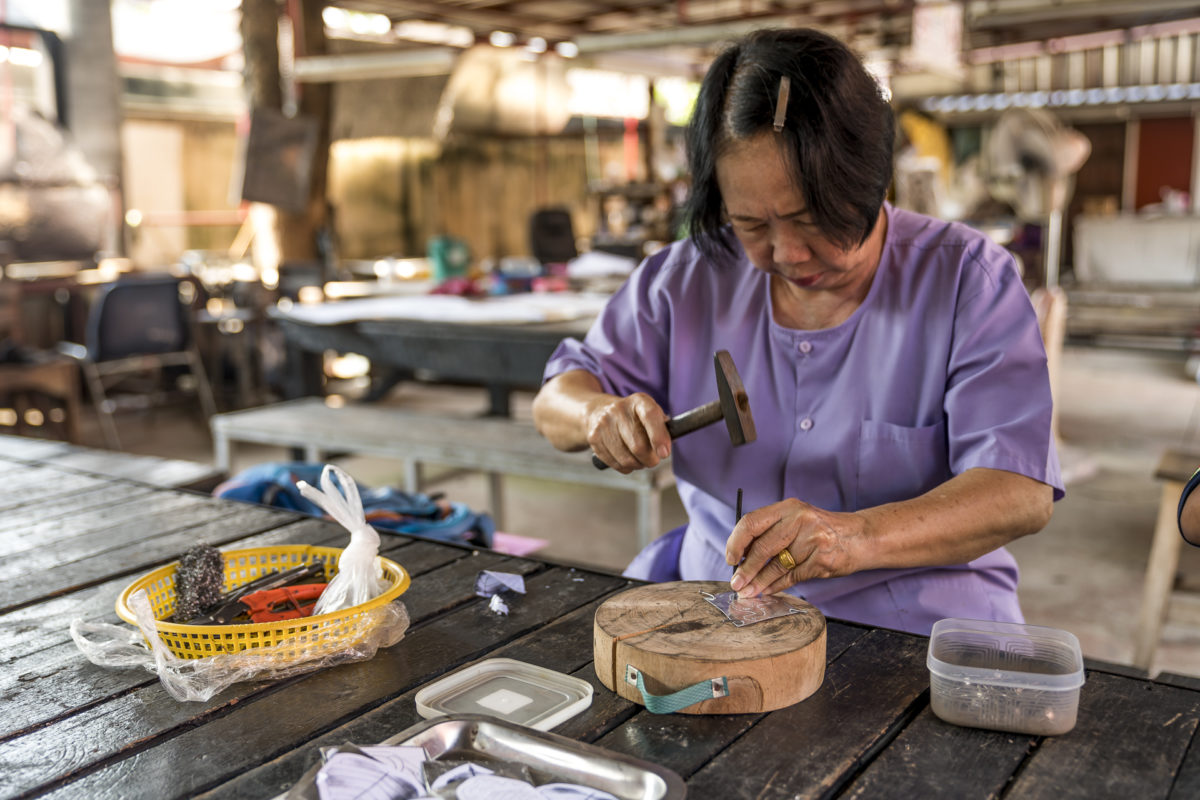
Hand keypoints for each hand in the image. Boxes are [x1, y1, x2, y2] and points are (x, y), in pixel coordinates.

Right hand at [584, 392, 670, 472]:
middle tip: (654, 459)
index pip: (650, 416)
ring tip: (640, 459)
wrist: (598, 411)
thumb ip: (662, 428)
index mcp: (638, 401)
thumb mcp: (649, 414)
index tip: (664, 453)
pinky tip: (627, 459)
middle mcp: (619, 410)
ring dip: (638, 465)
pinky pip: (616, 464)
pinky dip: (626, 467)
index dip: (659, 437)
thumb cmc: (632, 417)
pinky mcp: (594, 438)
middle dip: (650, 459)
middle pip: (638, 445)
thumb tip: (666, 447)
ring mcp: (604, 424)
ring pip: (627, 459)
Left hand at [725, 499, 862, 596]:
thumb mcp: (796, 521)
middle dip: (745, 569)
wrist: (861, 536)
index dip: (736, 542)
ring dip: (759, 582)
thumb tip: (739, 559)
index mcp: (789, 507)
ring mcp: (813, 540)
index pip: (752, 522)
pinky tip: (767, 591)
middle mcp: (800, 520)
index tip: (730, 558)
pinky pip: (792, 577)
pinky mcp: (823, 560)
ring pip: (777, 566)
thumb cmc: (821, 530)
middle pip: (763, 547)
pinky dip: (776, 586)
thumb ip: (770, 533)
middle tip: (735, 583)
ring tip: (748, 592)